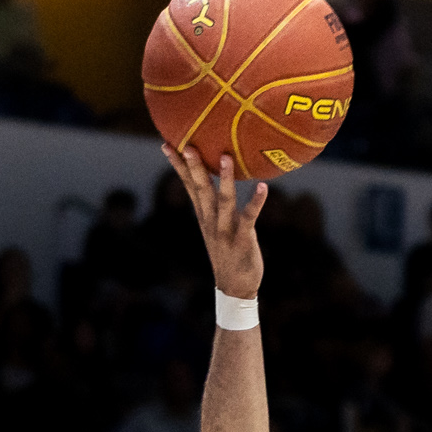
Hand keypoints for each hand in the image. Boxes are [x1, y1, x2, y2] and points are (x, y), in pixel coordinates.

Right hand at [164, 145, 264, 298]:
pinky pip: (249, 218)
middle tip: (188, 144)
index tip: (167, 144)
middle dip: (194, 167)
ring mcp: (225, 230)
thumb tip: (212, 180)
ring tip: (226, 157)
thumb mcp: (214, 225)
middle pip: (200, 189)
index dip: (178, 165)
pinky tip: (263, 187)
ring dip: (224, 179)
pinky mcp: (243, 239)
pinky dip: (255, 202)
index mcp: (203, 214)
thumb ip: (213, 204)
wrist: (234, 287)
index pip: (188, 185)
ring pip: (223, 201)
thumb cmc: (228, 251)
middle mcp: (210, 220)